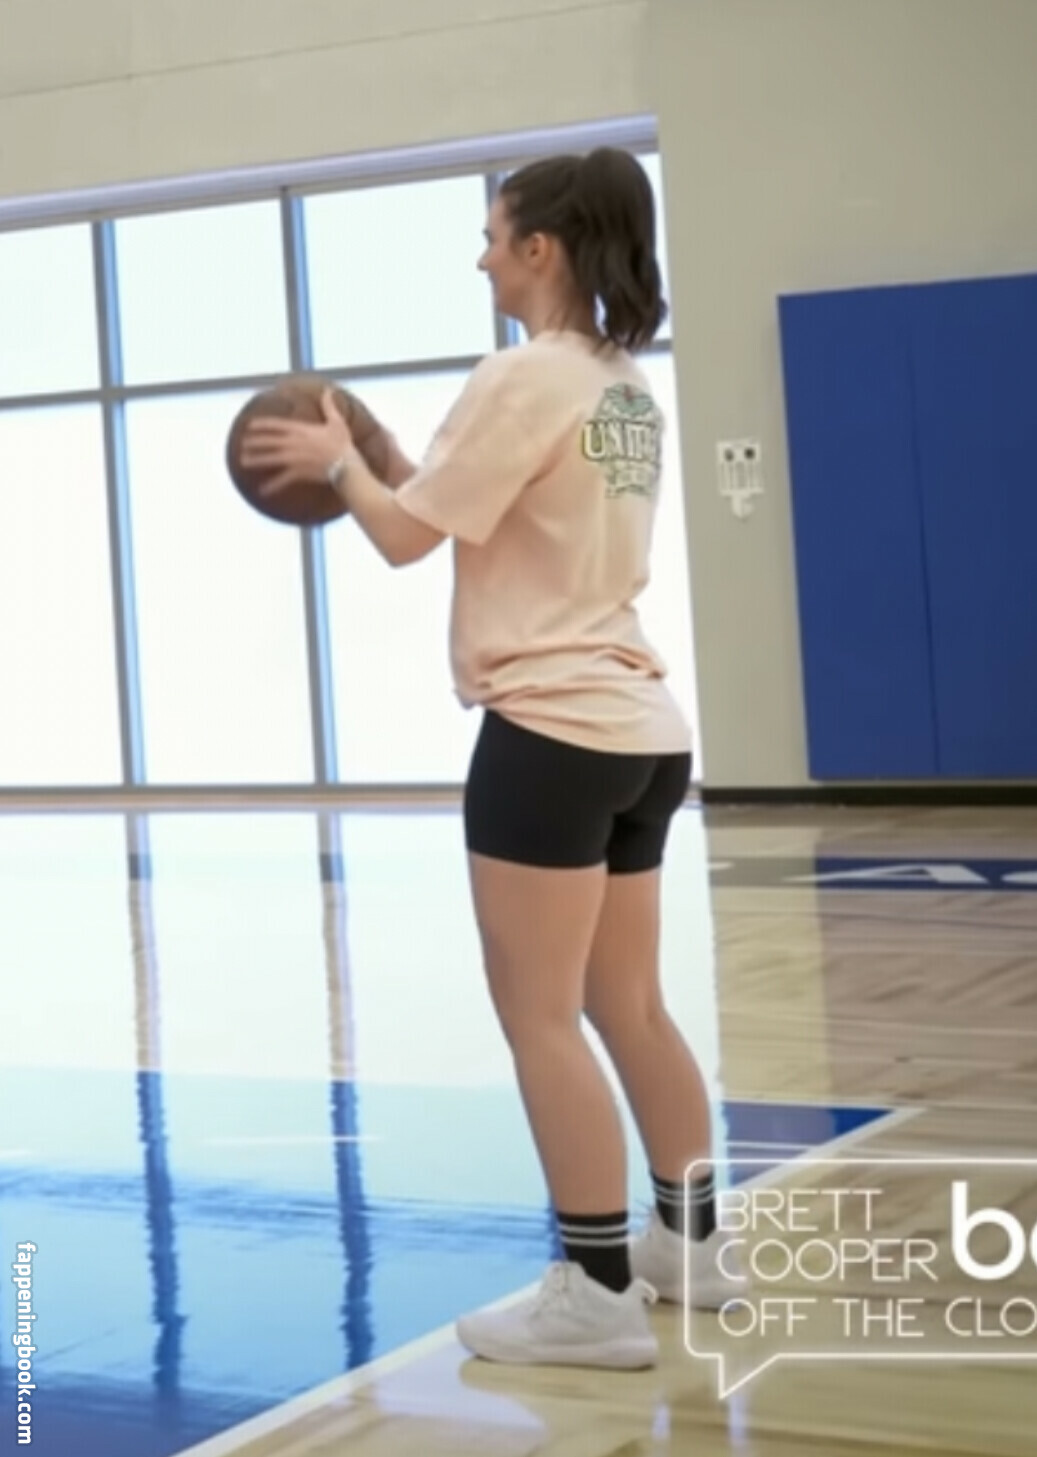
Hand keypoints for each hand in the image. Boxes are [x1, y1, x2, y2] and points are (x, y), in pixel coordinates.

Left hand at [240, 389, 355, 497]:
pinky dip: (272, 486)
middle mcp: (294, 443)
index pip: (276, 425)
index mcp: (301, 430)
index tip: (250, 425)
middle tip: (242, 443)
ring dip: (256, 460)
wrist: (345, 465)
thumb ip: (329, 406)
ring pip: (270, 459)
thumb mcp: (336, 422)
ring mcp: (294, 459)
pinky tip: (262, 491)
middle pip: (269, 441)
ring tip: (244, 461)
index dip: (262, 424)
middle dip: (254, 442)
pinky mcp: (298, 473)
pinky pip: (282, 480)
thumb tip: (329, 390)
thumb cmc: (342, 443)